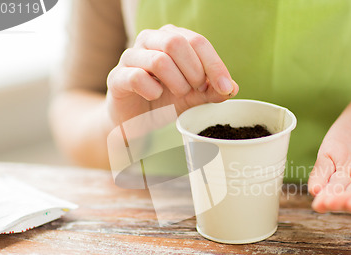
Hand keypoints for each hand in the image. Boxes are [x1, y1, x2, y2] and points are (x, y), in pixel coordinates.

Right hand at [106, 24, 238, 124]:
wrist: (135, 121)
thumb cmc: (164, 102)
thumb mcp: (194, 97)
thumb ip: (212, 91)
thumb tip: (233, 88)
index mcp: (171, 37)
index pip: (198, 41)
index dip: (215, 65)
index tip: (225, 88)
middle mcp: (150, 40)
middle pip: (177, 43)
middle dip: (194, 72)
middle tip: (195, 90)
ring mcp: (131, 56)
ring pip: (159, 60)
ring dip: (176, 83)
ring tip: (178, 94)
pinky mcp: (117, 76)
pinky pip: (138, 77)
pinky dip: (153, 91)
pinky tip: (155, 97)